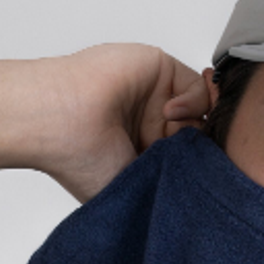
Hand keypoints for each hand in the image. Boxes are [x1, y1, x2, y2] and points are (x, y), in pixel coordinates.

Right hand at [40, 44, 209, 201]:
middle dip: (205, 144)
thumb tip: (199, 195)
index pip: (190, 156)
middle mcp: (151, 121)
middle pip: (202, 130)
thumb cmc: (80, 158)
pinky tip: (167, 112)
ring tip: (171, 134)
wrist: (58, 122)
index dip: (203, 163)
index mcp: (144, 150)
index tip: (203, 171)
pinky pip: (197, 85)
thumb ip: (166, 184)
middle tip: (194, 154)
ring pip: (204, 108)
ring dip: (196, 124)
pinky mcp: (159, 68)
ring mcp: (156, 95)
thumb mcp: (132, 186)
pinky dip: (192, 101)